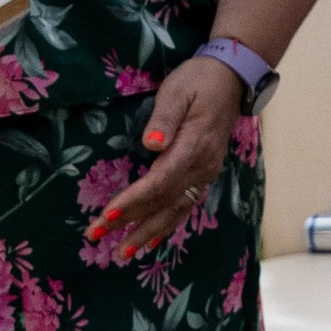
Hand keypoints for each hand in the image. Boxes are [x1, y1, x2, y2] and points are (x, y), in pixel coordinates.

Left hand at [87, 53, 242, 257]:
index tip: (107, 215)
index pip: (159, 181)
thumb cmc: (199, 80)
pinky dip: (166, 225)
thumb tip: (151, 144)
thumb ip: (165, 117)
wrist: (232, 78)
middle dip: (131, 222)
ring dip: (148, 232)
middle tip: (98, 237)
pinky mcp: (204, 173)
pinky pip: (184, 205)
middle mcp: (202, 166)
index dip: (133, 200)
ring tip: (124, 253)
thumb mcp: (178, 89)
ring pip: (176, 210)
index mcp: (194, 145)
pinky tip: (151, 239)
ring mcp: (205, 172)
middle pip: (164, 201)